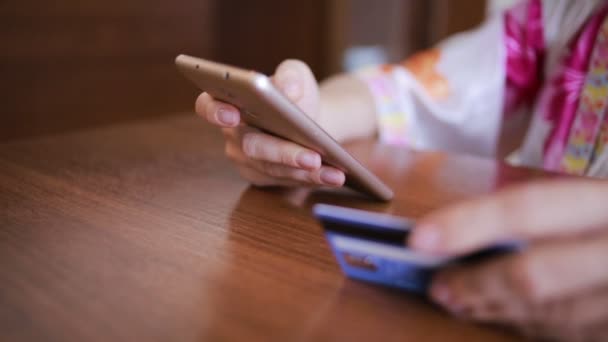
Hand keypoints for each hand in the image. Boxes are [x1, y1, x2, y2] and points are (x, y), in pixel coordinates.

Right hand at [195, 59, 344, 187]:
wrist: (308, 119)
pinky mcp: (262, 177)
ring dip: (305, 172)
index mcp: (229, 102)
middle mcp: (232, 134)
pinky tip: (333, 176)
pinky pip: (285, 181)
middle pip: (251, 146)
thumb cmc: (295, 94)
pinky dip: (312, 179)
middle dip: (283, 153)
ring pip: (272, 169)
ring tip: (334, 172)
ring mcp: (245, 160)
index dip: (215, 111)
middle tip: (312, 158)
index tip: (233, 115)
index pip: (208, 106)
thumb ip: (290, 75)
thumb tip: (287, 90)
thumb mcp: (296, 76)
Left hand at [409, 180, 607, 340]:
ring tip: (462, 301)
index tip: (420, 240)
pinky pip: (574, 333)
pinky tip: (511, 316)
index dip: (470, 224)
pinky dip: (536, 326)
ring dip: (498, 310)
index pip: (528, 207)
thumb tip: (478, 232)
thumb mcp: (601, 199)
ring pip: (552, 314)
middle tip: (439, 288)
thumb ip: (558, 210)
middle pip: (533, 275)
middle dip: (477, 285)